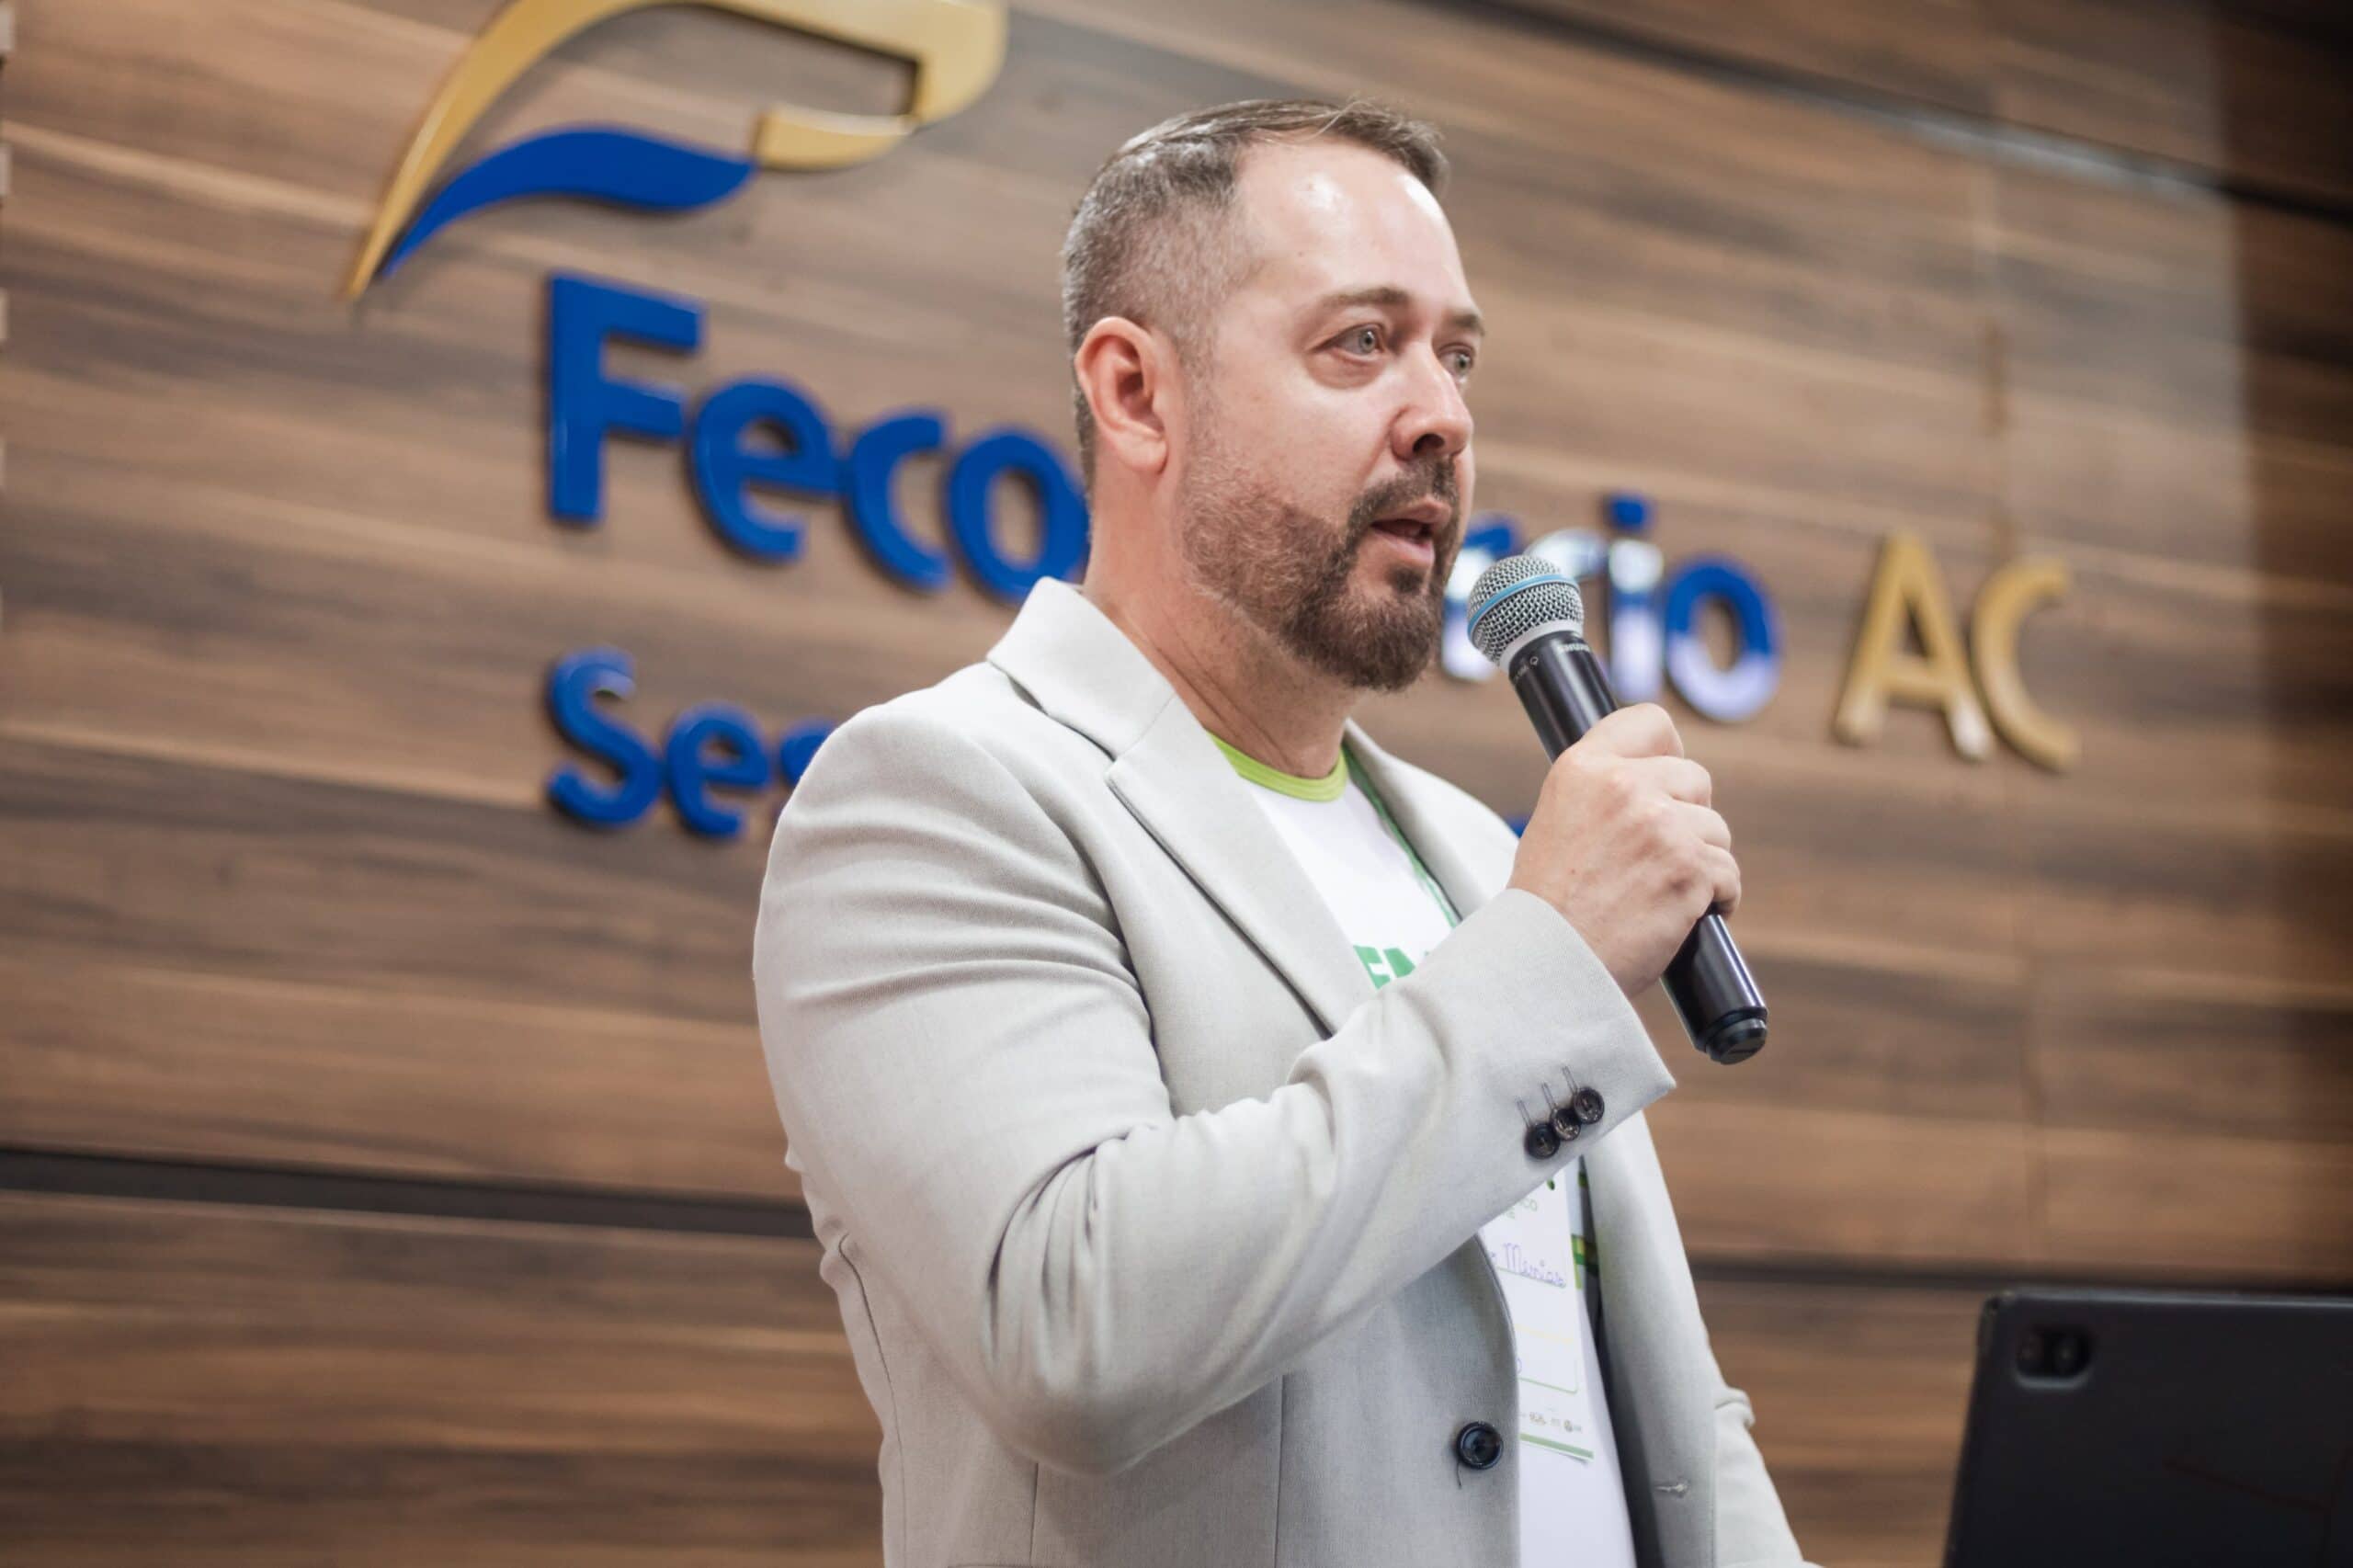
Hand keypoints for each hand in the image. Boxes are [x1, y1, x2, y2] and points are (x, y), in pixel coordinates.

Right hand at [1505, 704, 1738, 996]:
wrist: (1546, 962)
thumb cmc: (1550, 905)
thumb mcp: (1558, 820)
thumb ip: (1603, 791)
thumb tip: (1657, 782)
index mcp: (1585, 767)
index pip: (1650, 722)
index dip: (1668, 752)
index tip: (1667, 780)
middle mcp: (1624, 786)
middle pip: (1696, 780)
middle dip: (1688, 817)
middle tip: (1659, 856)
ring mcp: (1661, 826)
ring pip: (1717, 830)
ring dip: (1702, 862)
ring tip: (1663, 892)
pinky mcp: (1690, 869)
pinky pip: (1729, 874)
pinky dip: (1717, 899)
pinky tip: (1686, 914)